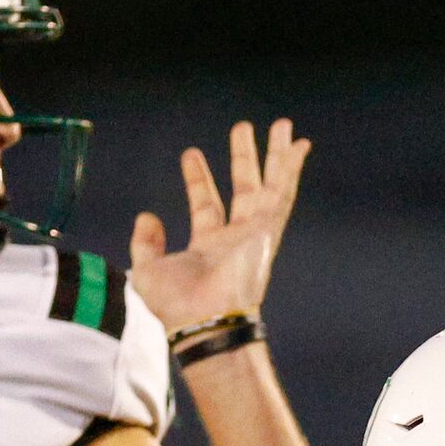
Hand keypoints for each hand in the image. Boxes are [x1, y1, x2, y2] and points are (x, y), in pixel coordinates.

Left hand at [128, 119, 310, 330]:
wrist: (204, 320)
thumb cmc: (177, 306)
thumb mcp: (147, 271)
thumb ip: (146, 243)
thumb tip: (147, 217)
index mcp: (208, 246)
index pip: (206, 204)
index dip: (198, 178)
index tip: (192, 154)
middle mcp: (235, 238)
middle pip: (244, 189)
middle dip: (244, 159)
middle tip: (244, 128)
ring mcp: (254, 233)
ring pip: (270, 186)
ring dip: (277, 155)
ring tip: (283, 125)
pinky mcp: (268, 231)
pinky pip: (282, 193)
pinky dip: (291, 169)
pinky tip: (299, 146)